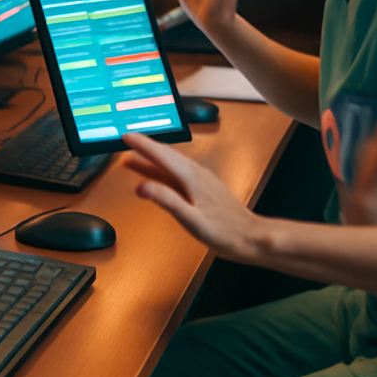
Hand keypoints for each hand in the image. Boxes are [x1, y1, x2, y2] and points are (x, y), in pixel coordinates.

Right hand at [120, 132, 262, 260]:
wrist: (251, 238)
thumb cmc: (226, 233)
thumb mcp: (191, 220)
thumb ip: (166, 200)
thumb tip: (142, 186)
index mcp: (191, 177)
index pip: (161, 155)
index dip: (142, 144)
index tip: (126, 137)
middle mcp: (196, 174)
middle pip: (165, 155)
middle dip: (143, 148)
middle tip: (125, 143)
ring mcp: (200, 179)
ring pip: (171, 163)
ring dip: (151, 158)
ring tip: (133, 159)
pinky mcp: (203, 187)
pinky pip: (177, 172)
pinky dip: (162, 169)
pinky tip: (158, 175)